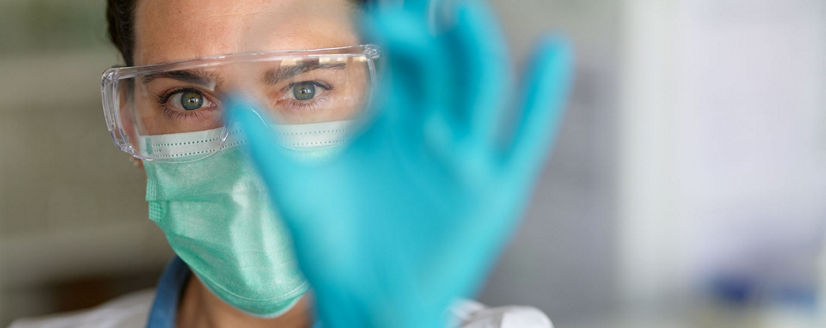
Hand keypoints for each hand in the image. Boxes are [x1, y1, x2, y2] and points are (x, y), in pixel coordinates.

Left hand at [228, 1, 572, 326]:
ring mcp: (465, 158)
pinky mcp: (493, 191)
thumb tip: (231, 101)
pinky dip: (542, 100)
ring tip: (464, 6)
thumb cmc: (334, 249)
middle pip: (439, 61)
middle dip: (429, 24)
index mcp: (390, 123)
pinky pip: (524, 139)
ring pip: (479, 88)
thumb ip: (270, 146)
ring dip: (476, 46)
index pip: (399, 57)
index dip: (393, 23)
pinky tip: (554, 56)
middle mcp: (431, 131)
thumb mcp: (299, 192)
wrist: (366, 304)